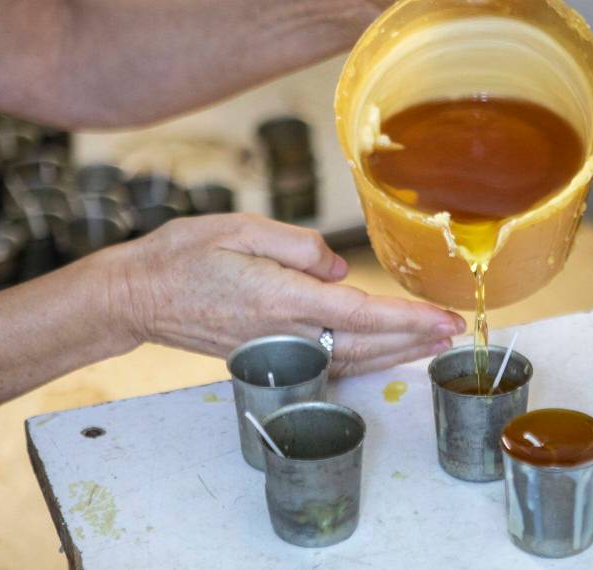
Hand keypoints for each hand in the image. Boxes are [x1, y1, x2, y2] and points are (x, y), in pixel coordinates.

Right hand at [109, 213, 465, 375]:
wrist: (138, 295)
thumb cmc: (184, 254)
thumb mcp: (241, 228)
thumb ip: (299, 247)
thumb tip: (339, 271)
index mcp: (282, 297)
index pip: (362, 314)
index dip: (409, 319)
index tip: (445, 319)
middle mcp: (285, 333)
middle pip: (366, 345)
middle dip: (415, 340)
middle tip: (454, 333)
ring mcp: (276, 351)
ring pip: (349, 360)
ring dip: (394, 353)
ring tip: (429, 344)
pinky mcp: (267, 357)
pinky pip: (326, 364)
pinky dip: (362, 360)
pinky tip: (380, 353)